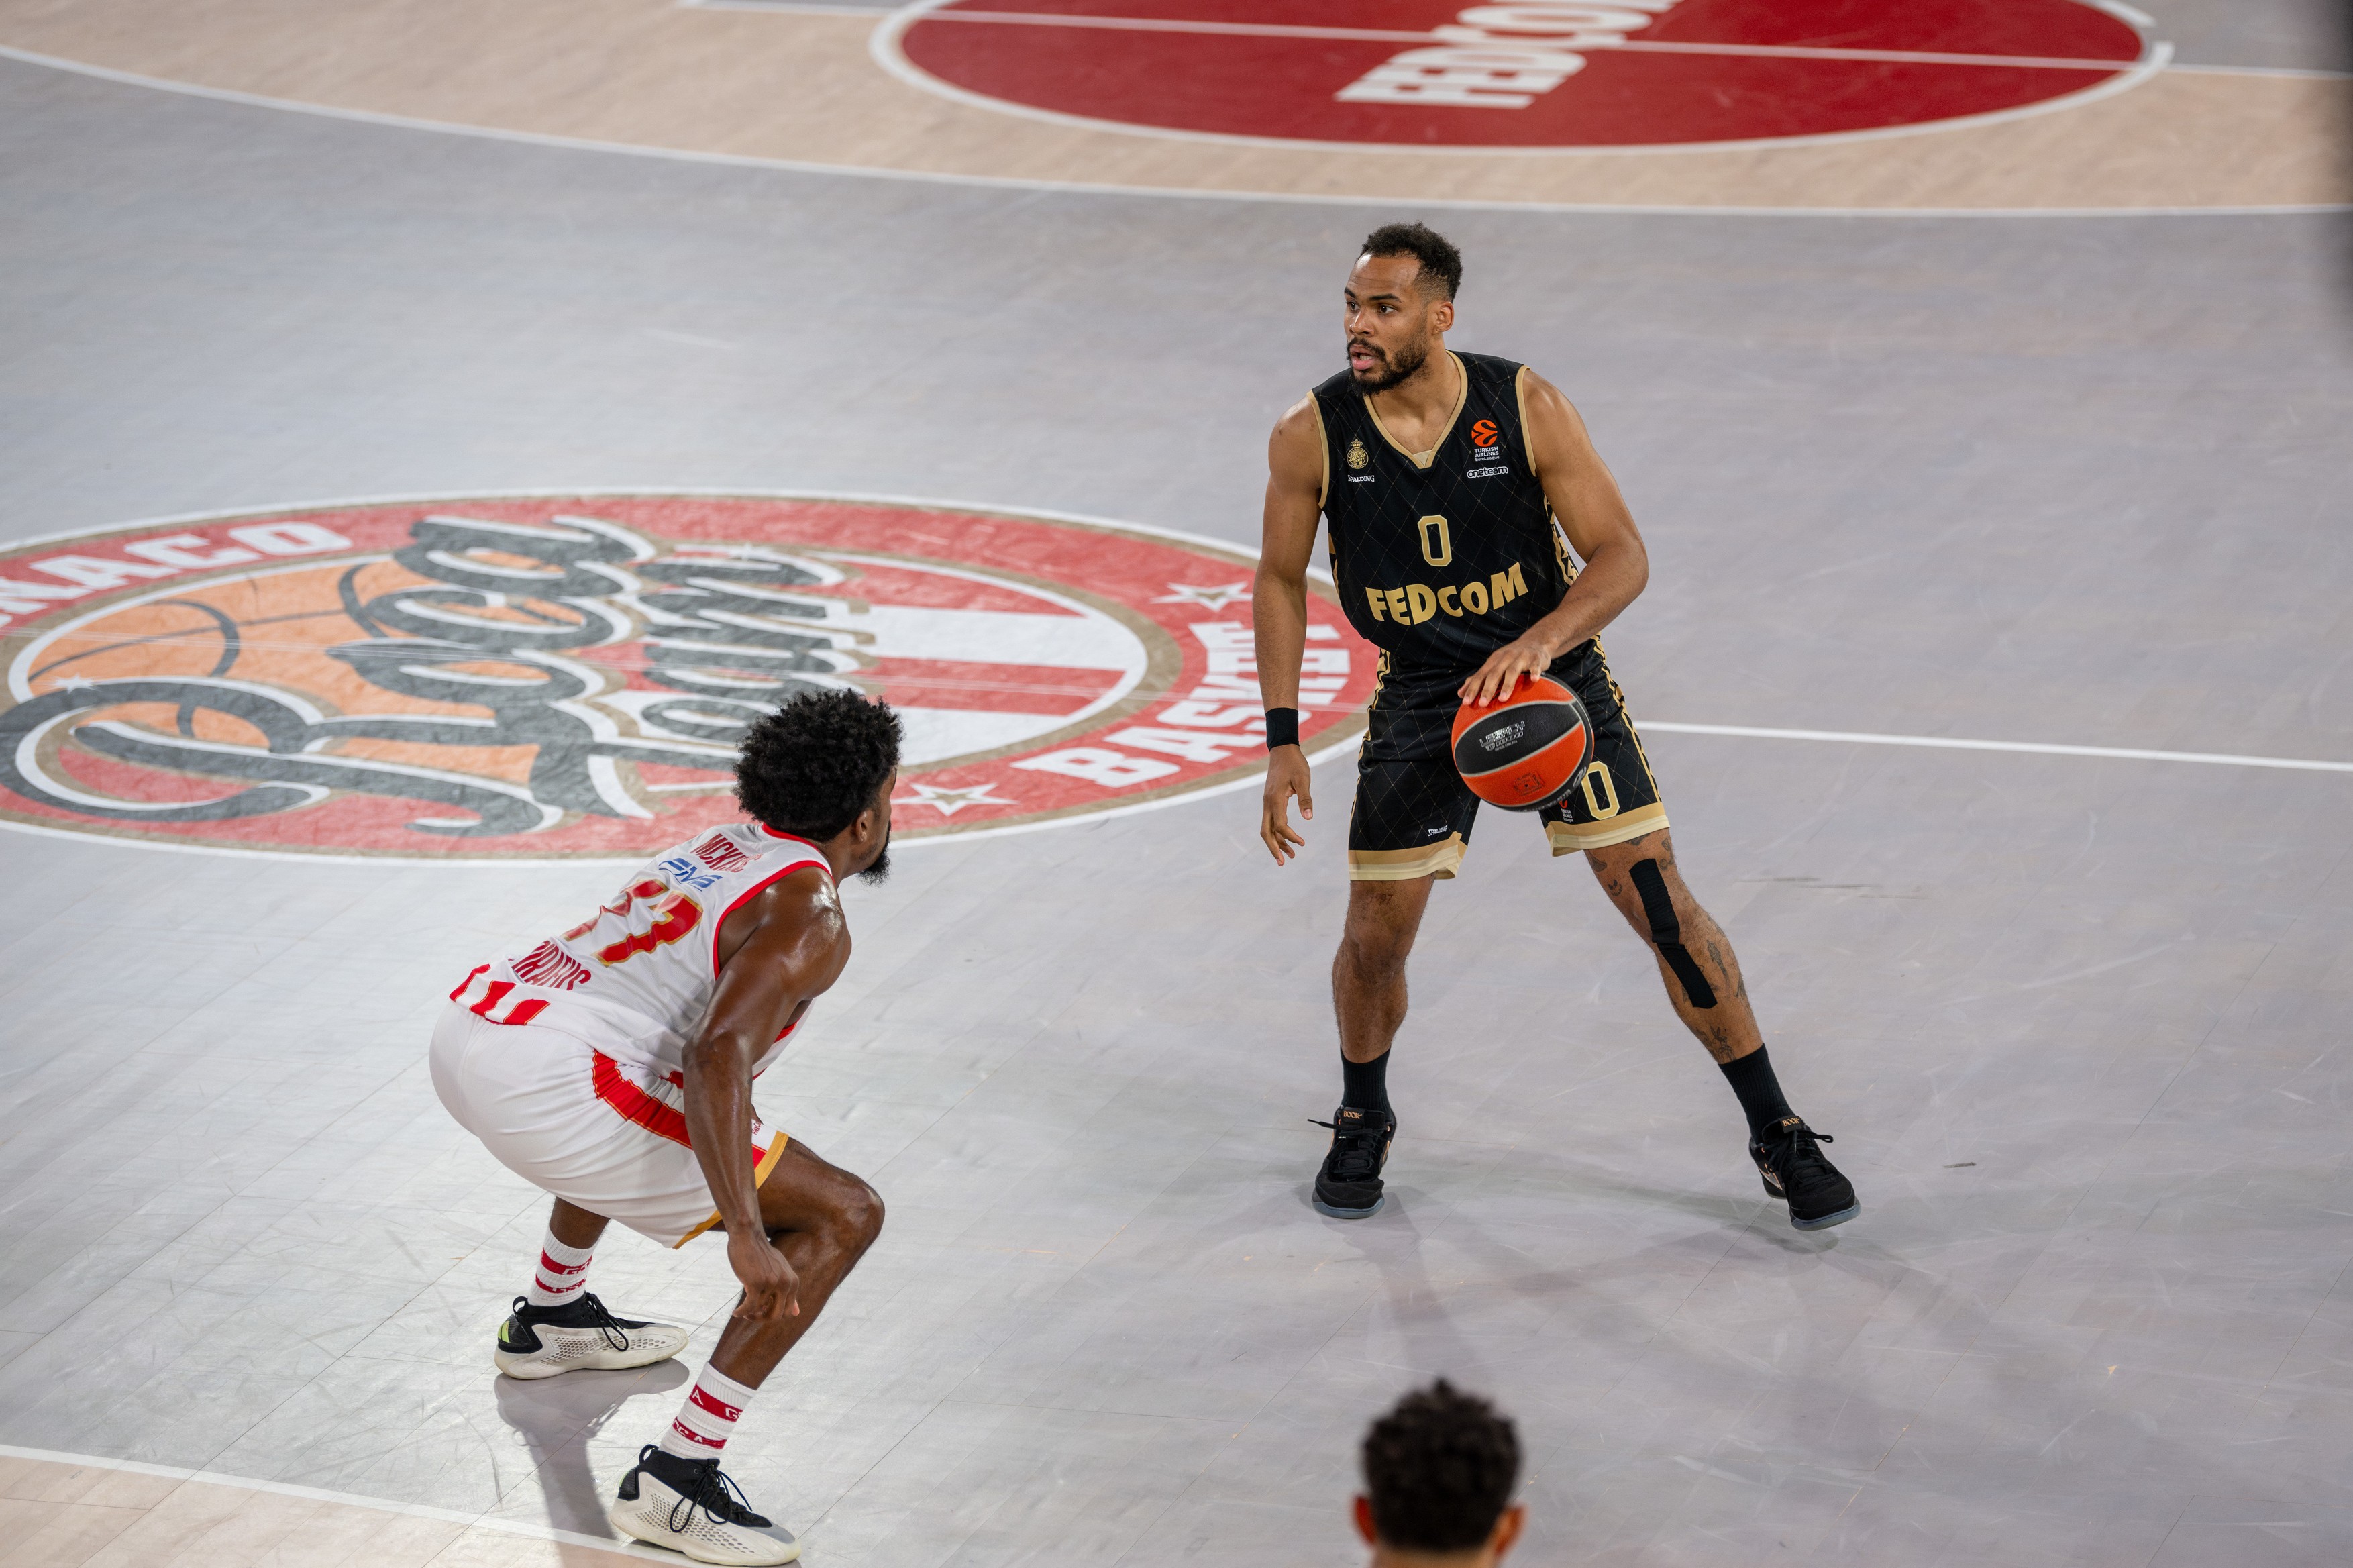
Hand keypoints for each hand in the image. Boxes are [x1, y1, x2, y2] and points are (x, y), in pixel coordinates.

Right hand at [726, 1229, 800, 1322]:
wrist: (748, 1236)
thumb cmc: (761, 1255)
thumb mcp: (780, 1271)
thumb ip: (789, 1292)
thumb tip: (796, 1313)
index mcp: (793, 1281)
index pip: (787, 1312)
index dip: (773, 1316)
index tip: (761, 1312)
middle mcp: (786, 1283)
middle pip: (776, 1316)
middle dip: (763, 1320)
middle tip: (751, 1317)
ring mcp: (771, 1283)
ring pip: (759, 1310)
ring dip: (748, 1314)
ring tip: (741, 1310)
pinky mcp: (756, 1282)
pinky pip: (749, 1307)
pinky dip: (741, 1312)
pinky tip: (736, 1313)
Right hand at [1259, 745, 1313, 864]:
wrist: (1282, 750)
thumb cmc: (1295, 763)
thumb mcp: (1303, 779)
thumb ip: (1305, 798)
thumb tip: (1308, 818)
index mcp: (1275, 799)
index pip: (1280, 826)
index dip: (1291, 837)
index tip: (1303, 844)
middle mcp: (1268, 803)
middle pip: (1266, 832)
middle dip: (1274, 848)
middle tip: (1283, 863)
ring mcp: (1267, 802)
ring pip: (1267, 828)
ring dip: (1277, 843)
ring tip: (1290, 856)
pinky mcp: (1270, 801)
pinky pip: (1270, 821)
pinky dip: (1277, 833)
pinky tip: (1286, 839)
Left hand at [1458, 633, 1555, 707]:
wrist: (1535, 641)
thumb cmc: (1511, 658)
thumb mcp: (1494, 665)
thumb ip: (1478, 679)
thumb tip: (1460, 694)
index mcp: (1494, 661)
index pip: (1480, 676)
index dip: (1473, 689)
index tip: (1466, 703)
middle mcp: (1505, 658)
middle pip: (1494, 674)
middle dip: (1488, 689)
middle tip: (1482, 704)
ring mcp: (1521, 657)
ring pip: (1512, 671)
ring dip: (1507, 685)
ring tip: (1502, 699)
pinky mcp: (1536, 659)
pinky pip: (1535, 666)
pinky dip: (1534, 672)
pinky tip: (1534, 680)